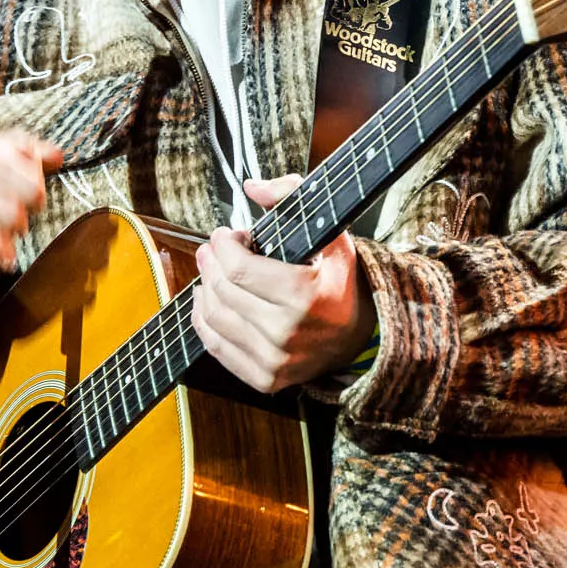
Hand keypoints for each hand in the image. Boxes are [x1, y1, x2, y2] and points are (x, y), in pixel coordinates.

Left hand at [190, 174, 376, 393]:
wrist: (362, 335)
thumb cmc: (340, 279)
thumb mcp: (331, 231)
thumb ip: (292, 196)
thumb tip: (251, 187)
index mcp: (304, 296)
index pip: (238, 267)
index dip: (223, 244)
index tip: (228, 234)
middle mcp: (287, 333)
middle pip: (223, 290)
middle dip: (211, 261)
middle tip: (214, 249)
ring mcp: (275, 361)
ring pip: (214, 317)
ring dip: (205, 288)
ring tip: (213, 272)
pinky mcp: (265, 379)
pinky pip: (216, 347)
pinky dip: (204, 320)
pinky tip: (209, 300)